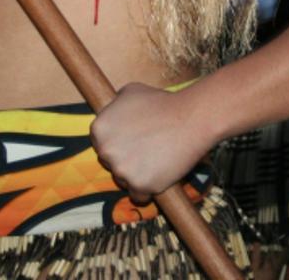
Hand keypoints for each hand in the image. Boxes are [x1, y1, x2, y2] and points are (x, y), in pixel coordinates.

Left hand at [90, 83, 211, 201]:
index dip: (117, 142)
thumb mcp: (130, 91)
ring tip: (155, 161)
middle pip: (110, 163)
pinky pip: (138, 196)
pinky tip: (158, 176)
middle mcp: (105, 151)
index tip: (131, 141)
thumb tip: (111, 109)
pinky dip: (147, 190)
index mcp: (99, 129)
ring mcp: (121, 170)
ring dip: (135, 176)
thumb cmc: (162, 102)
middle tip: (145, 151)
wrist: (189, 119)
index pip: (100, 143)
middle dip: (124, 159)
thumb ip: (115, 104)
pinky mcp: (139, 186)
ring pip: (123, 181)